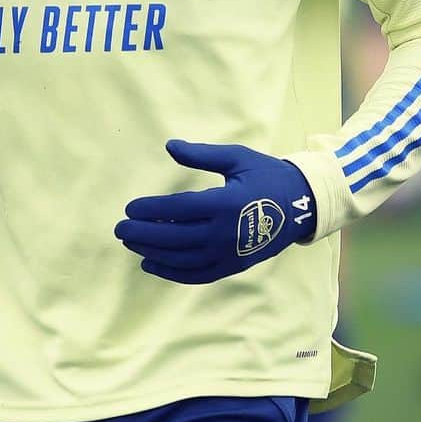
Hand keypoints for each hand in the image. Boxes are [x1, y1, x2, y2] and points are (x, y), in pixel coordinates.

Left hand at [115, 139, 316, 284]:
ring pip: (181, 259)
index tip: (129, 208)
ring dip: (152, 253)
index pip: (178, 210)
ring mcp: (229, 254)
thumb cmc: (266, 176)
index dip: (151, 210)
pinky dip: (171, 273)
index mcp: (225, 203)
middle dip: (142, 235)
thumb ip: (201, 154)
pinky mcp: (232, 267)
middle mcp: (225, 233)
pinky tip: (151, 264)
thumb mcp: (236, 158)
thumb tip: (169, 146)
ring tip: (131, 245)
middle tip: (119, 230)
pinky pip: (196, 275)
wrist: (301, 206)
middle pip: (174, 238)